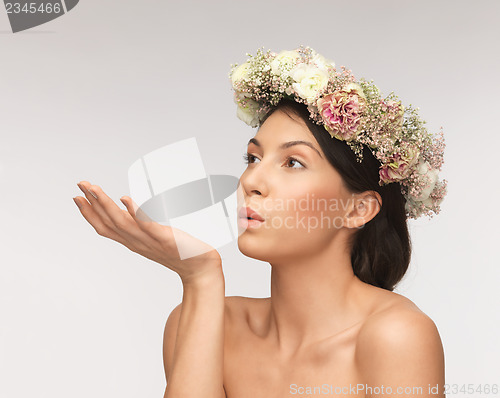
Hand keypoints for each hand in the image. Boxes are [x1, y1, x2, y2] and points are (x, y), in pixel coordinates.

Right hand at [73, 181, 222, 282]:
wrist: (201, 269)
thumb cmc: (180, 252)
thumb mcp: (154, 238)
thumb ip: (142, 225)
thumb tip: (130, 208)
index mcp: (134, 242)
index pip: (106, 228)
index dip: (90, 214)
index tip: (77, 197)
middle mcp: (137, 242)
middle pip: (109, 222)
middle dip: (92, 203)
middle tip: (81, 184)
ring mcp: (150, 241)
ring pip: (122, 222)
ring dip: (107, 204)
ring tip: (94, 188)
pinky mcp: (165, 238)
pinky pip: (147, 225)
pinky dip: (135, 212)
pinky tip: (125, 199)